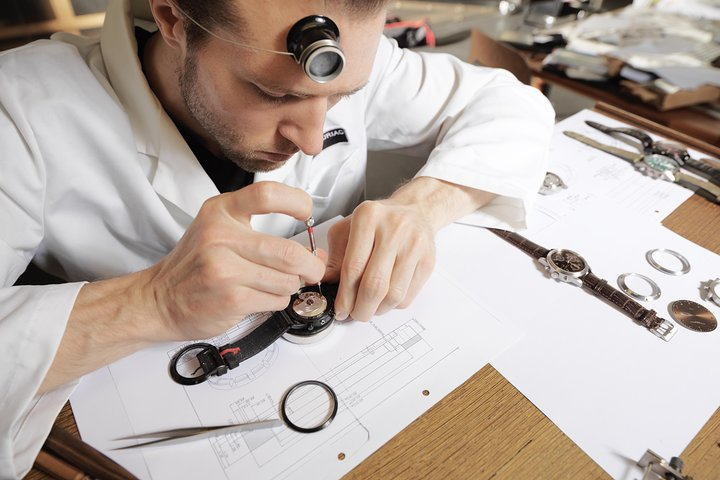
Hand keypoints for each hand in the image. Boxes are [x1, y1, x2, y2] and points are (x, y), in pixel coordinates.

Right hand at [143, 182, 325, 339]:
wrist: (159, 299)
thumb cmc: (194, 266)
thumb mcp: (218, 231)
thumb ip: (261, 232)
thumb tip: (313, 248)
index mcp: (221, 212)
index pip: (268, 194)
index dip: (297, 202)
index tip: (306, 213)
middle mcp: (221, 236)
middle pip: (288, 251)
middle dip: (310, 265)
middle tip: (313, 269)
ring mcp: (224, 269)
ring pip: (286, 280)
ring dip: (290, 286)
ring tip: (273, 284)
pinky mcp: (230, 297)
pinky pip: (275, 300)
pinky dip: (277, 301)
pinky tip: (259, 297)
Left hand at [324, 199, 435, 321]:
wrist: (414, 211)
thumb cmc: (378, 222)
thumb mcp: (347, 230)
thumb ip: (334, 257)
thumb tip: (327, 284)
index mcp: (368, 218)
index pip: (353, 266)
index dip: (345, 295)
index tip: (340, 308)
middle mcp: (393, 229)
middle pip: (375, 284)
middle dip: (361, 309)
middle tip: (355, 314)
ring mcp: (414, 245)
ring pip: (394, 295)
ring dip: (378, 310)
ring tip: (369, 308)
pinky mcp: (428, 260)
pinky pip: (408, 296)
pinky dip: (393, 305)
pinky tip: (385, 298)